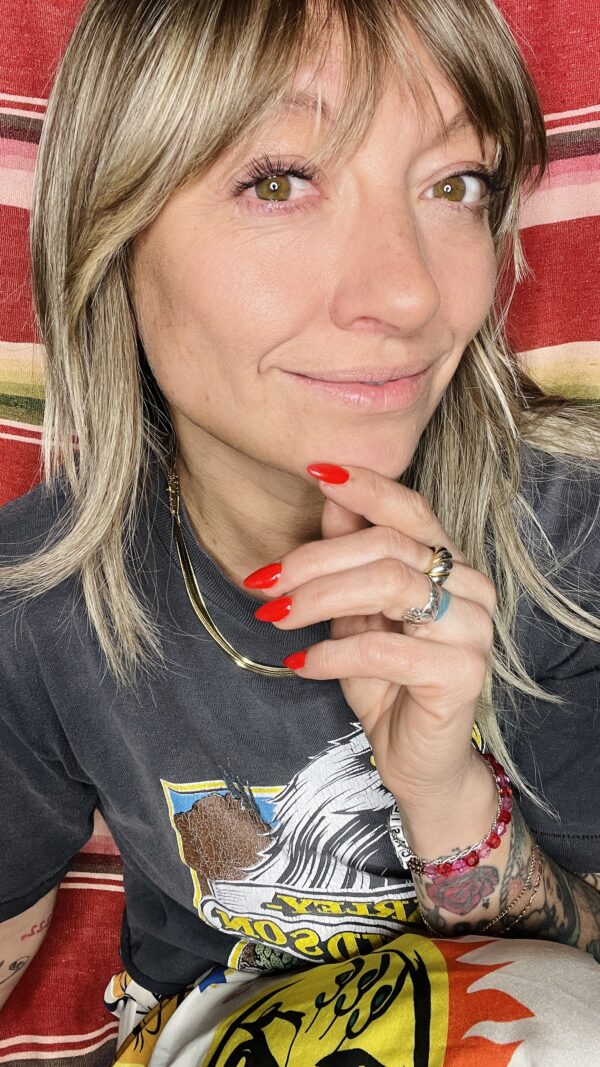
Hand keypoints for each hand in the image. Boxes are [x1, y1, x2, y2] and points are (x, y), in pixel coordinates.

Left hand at [248, 464, 496, 822]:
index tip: (314, 469)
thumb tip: (328, 500)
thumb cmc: (384, 680)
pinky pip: (384, 648)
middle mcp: (470, 586)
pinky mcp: (461, 673)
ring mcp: (472, 629)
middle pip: (386, 546)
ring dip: (318, 599)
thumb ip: (349, 559)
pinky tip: (302, 663)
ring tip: (277, 618)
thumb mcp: (356, 613)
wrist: (416, 758)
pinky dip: (333, 653)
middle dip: (314, 560)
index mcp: (448, 563)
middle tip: (264, 582)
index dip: (365, 486)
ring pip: (387, 586)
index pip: (411, 508)